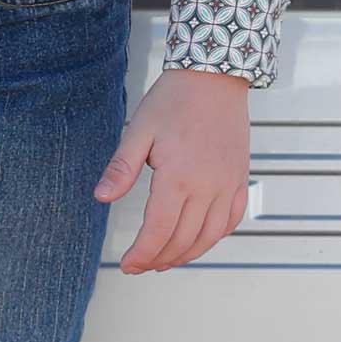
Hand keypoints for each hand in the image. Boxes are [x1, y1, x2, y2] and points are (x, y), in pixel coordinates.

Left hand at [93, 67, 250, 272]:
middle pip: (182, 240)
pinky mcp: (239, 179)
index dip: (141, 254)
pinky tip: (198, 240)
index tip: (128, 264)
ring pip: (208, 237)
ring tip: (164, 260)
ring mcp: (227, 185)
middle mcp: (206, 187)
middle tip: (140, 265)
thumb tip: (100, 198)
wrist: (214, 76)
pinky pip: (230, 220)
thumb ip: (122, 168)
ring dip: (185, 255)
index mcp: (178, 177)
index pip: (157, 232)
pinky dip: (213, 238)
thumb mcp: (139, 129)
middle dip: (158, 259)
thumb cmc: (173, 100)